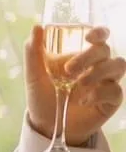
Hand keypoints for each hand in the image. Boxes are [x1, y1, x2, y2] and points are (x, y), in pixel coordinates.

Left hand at [25, 24, 125, 145]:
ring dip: (99, 72)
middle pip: (105, 50)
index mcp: (80, 55)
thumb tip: (37, 27)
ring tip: (80, 84)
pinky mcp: (111, 100)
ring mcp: (106, 82)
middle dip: (89, 57)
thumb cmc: (43, 96)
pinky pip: (116, 91)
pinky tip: (83, 101)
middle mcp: (97, 65)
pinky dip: (99, 94)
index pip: (99, 36)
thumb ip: (34, 52)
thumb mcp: (34, 75)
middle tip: (69, 70)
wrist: (47, 125)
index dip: (99, 32)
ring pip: (118, 65)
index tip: (89, 37)